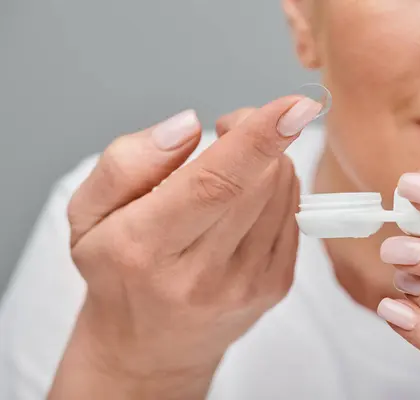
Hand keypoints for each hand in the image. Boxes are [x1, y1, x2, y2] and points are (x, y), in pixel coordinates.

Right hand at [49, 96, 322, 399]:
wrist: (150, 346)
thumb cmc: (118, 271)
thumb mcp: (89, 214)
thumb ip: (128, 162)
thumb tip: (189, 126)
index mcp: (146, 247)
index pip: (213, 185)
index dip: (258, 139)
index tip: (295, 107)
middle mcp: (202, 273)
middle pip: (259, 182)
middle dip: (259, 136)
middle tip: (230, 129)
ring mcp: (246, 285)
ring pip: (284, 192)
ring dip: (268, 161)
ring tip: (231, 173)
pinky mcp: (275, 287)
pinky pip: (294, 213)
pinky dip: (277, 189)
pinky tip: (246, 202)